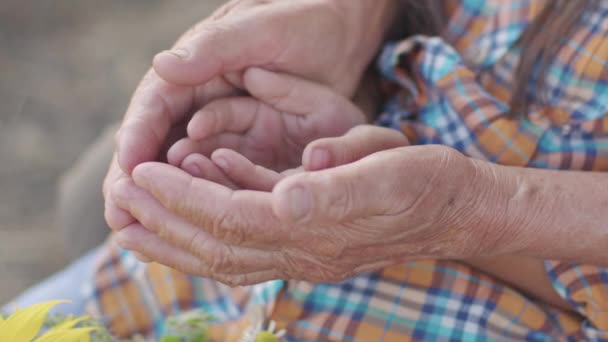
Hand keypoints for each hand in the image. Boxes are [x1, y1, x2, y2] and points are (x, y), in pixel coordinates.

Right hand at [105, 0, 396, 231]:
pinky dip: (200, 196)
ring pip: (180, 163)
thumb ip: (217, 48)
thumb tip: (161, 66)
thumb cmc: (304, 22)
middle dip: (137, 177)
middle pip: (158, 140)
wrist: (342, 36)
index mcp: (196, 65)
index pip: (156, 104)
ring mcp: (222, 123)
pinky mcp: (245, 142)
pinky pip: (215, 172)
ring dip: (163, 195)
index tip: (125, 173)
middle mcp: (200, 97)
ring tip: (142, 229)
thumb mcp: (264, 31)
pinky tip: (188, 222)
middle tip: (120, 216)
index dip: (137, 138)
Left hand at [111, 126, 515, 285]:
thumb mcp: (388, 173)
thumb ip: (337, 187)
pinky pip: (248, 245)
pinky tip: (190, 213)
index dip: (183, 198)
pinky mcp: (308, 246)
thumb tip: (285, 197)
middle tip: (118, 201)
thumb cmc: (427, 183)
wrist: (457, 209)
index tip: (141, 174)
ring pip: (224, 256)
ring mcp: (304, 255)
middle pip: (217, 247)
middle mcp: (303, 253)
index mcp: (315, 231)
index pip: (231, 218)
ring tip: (134, 223)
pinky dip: (210, 232)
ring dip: (176, 239)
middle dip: (164, 224)